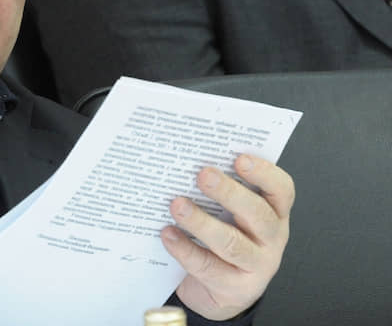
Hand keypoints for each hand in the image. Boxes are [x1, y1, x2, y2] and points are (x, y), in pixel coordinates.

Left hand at [162, 154, 294, 319]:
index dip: (265, 173)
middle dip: (230, 193)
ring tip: (177, 205)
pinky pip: (208, 266)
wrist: (219, 292)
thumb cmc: (223, 239)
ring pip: (232, 243)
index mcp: (274, 214)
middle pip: (258, 214)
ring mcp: (256, 266)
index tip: (240, 158)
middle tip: (203, 175)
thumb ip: (220, 192)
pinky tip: (168, 234)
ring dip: (202, 222)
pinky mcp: (234, 288)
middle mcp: (271, 239)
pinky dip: (185, 248)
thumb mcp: (230, 215)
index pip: (281, 190)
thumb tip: (189, 163)